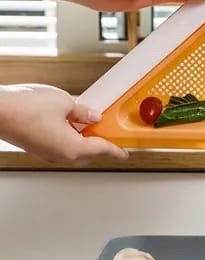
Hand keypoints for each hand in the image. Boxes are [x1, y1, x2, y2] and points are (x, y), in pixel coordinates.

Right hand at [0, 84, 127, 164]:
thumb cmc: (26, 108)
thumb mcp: (65, 103)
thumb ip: (83, 112)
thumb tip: (93, 115)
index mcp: (73, 149)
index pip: (102, 150)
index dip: (116, 151)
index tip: (124, 154)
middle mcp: (61, 156)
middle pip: (89, 154)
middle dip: (100, 146)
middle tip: (108, 134)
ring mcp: (48, 153)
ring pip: (75, 152)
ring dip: (85, 142)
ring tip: (90, 125)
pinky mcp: (38, 148)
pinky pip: (61, 147)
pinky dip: (71, 139)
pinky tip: (70, 125)